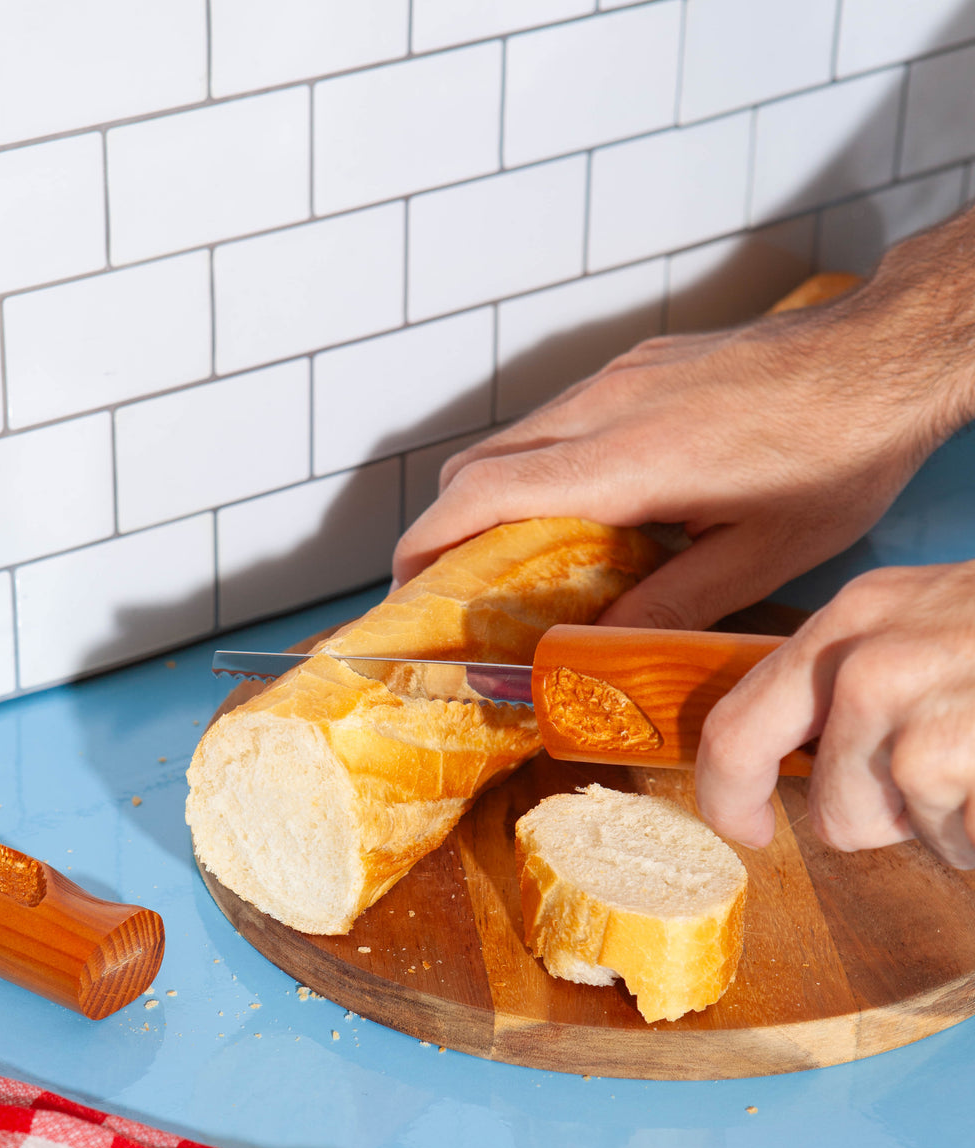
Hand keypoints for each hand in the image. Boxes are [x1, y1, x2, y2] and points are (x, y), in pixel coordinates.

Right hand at [392, 212, 974, 626]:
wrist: (885, 357)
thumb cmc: (837, 455)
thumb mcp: (759, 557)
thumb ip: (665, 603)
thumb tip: (594, 648)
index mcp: (627, 461)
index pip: (484, 495)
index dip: (426, 544)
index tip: (403, 589)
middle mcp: (606, 406)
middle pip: (476, 464)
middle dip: (442, 529)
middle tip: (448, 592)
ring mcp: (620, 376)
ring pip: (513, 437)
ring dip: (489, 498)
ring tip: (506, 562)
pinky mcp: (641, 362)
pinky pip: (558, 417)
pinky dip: (536, 467)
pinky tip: (574, 511)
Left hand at [695, 562, 974, 867]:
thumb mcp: (934, 611)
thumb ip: (865, 662)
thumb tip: (812, 739)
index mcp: (851, 621)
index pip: (739, 728)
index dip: (731, 796)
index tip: (747, 828)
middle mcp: (869, 670)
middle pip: (826, 807)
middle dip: (871, 821)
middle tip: (931, 797)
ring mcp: (919, 723)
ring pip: (905, 830)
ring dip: (949, 818)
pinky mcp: (957, 765)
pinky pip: (961, 844)